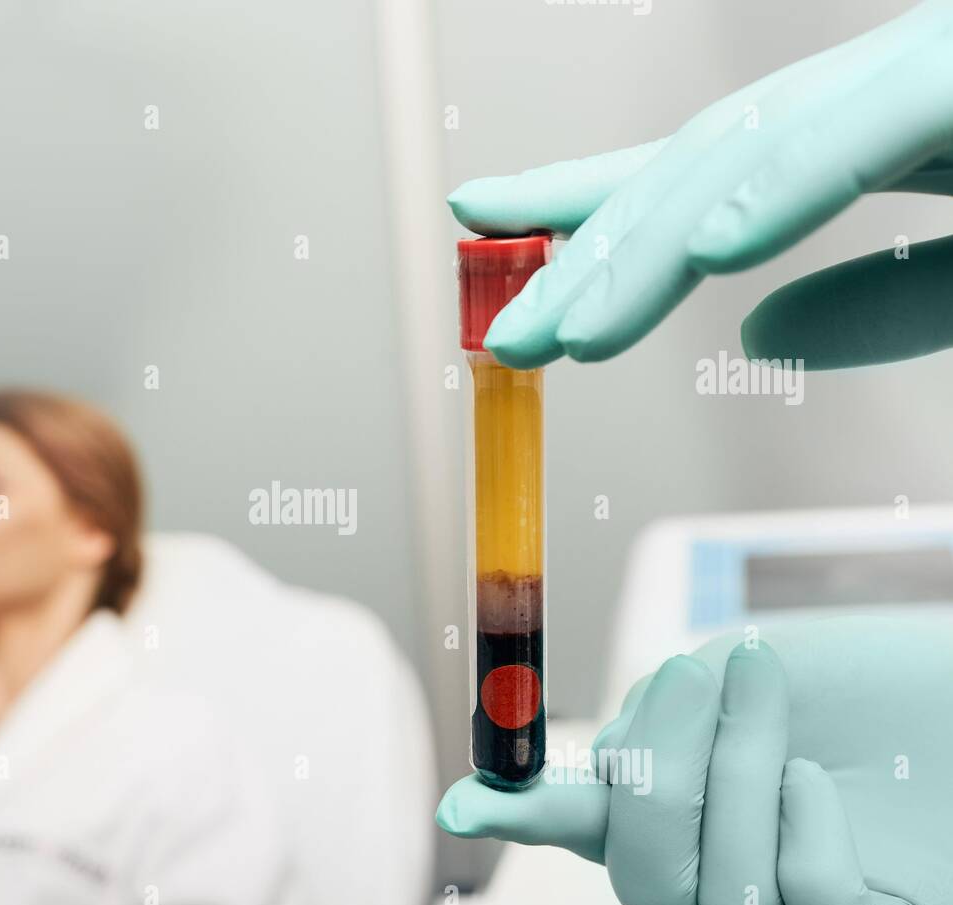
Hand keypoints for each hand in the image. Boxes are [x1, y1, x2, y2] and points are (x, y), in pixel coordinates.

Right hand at [436, 616, 952, 904]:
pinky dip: (806, 833)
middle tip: (695, 671)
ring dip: (739, 768)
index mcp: (678, 816)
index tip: (460, 802)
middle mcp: (721, 880)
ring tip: (776, 696)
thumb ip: (651, 724)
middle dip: (659, 767)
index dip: (517, 819)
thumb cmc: (856, 679)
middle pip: (638, 880)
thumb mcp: (733, 676)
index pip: (584, 831)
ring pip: (714, 894)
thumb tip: (598, 770)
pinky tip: (823, 784)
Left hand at [447, 0, 952, 369]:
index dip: (584, 208)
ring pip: (746, 155)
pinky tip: (705, 249)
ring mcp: (914, 74)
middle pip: (692, 173)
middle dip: (586, 253)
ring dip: (646, 246)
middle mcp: (866, 98)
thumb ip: (879, 308)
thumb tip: (757, 334)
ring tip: (569, 327)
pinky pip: (864, 133)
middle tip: (505, 330)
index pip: (696, 181)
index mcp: (860, 141)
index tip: (490, 229)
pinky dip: (780, 188)